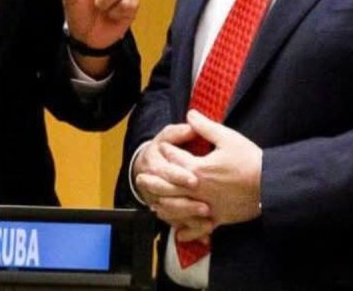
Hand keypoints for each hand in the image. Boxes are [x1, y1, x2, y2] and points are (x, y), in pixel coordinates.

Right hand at [133, 123, 213, 241]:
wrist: (144, 171)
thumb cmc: (160, 150)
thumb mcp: (168, 135)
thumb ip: (179, 130)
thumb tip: (191, 119)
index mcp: (155, 164)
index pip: (166, 172)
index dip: (180, 176)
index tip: (195, 180)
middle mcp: (156, 186)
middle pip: (169, 200)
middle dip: (187, 204)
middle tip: (205, 206)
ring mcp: (162, 201)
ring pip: (173, 215)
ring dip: (189, 219)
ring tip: (208, 219)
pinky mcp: (170, 213)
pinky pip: (178, 225)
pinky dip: (191, 230)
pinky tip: (207, 232)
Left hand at [160, 110, 262, 227]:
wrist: (271, 185)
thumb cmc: (250, 160)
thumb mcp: (228, 137)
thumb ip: (205, 127)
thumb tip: (190, 114)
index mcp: (199, 168)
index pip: (175, 159)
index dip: (167, 151)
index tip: (161, 147)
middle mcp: (199, 189)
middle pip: (169, 186)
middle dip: (154, 181)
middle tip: (142, 178)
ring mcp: (207, 206)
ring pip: (178, 209)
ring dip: (164, 205)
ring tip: (155, 204)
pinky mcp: (218, 218)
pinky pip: (198, 228)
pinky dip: (187, 231)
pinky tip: (180, 233)